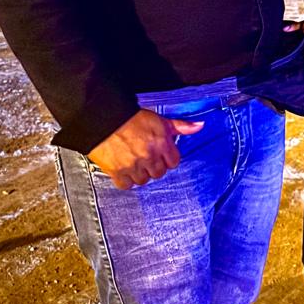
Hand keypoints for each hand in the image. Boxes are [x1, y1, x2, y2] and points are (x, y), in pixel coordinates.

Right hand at [88, 109, 202, 188]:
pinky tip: (124, 170)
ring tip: (134, 162)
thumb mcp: (159, 120)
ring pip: (143, 180)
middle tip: (145, 158)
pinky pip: (126, 185)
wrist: (103, 119)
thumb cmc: (131, 118)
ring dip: (140, 173)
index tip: (159, 154)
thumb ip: (180, 126)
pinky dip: (125, 180)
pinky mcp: (116, 171)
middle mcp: (149, 156)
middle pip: (159, 173)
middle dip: (154, 166)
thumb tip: (200, 126)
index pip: (173, 162)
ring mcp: (133, 165)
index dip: (166, 158)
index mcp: (161, 144)